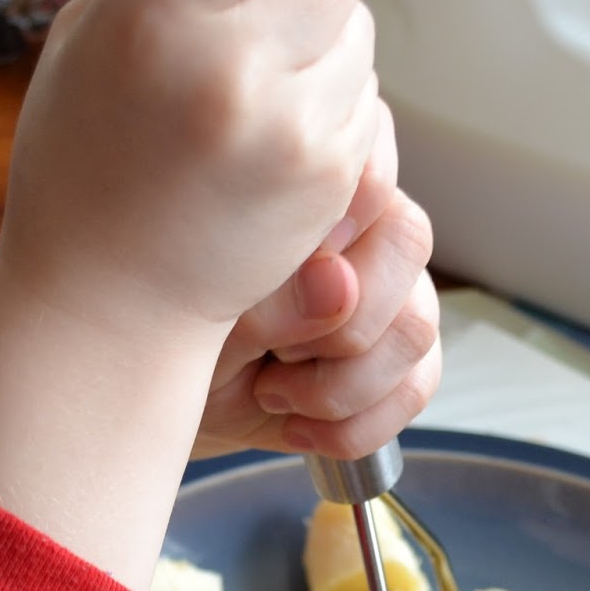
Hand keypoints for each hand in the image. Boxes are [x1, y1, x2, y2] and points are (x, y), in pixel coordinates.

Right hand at [0, 0, 380, 346]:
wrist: (103, 307)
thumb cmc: (83, 171)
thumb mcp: (87, 41)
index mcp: (155, 16)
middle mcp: (229, 68)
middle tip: (250, 22)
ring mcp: (286, 127)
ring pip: (357, 30)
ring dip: (317, 49)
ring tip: (243, 104)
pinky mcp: (325, 177)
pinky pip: (364, 102)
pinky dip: (325, 113)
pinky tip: (261, 151)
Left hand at [192, 103, 441, 458]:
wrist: (174, 408)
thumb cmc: (180, 340)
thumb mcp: (202, 319)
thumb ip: (266, 296)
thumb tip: (337, 287)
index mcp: (311, 187)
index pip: (366, 164)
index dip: (333, 226)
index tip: (272, 278)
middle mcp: (363, 225)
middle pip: (406, 243)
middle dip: (334, 323)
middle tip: (267, 352)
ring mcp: (392, 290)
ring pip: (415, 326)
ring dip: (337, 386)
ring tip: (270, 393)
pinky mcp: (401, 357)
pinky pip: (415, 387)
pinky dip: (353, 426)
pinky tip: (298, 426)